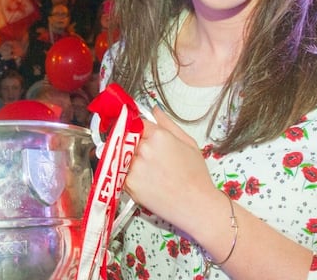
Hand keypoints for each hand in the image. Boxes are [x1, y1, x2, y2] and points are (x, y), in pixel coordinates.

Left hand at [122, 107, 215, 227]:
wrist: (196, 205)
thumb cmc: (196, 177)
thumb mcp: (188, 143)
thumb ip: (167, 124)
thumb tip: (155, 111)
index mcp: (158, 136)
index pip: (135, 122)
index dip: (137, 128)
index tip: (136, 132)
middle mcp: (144, 149)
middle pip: (126, 137)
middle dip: (132, 143)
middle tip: (146, 155)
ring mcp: (135, 166)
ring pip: (122, 155)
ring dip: (128, 159)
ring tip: (149, 170)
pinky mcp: (129, 184)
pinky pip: (120, 172)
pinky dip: (127, 175)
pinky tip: (145, 180)